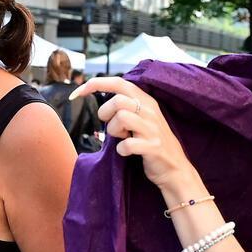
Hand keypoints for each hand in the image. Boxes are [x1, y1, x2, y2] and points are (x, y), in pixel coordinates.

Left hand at [80, 77, 199, 194]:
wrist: (174, 169)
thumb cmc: (150, 142)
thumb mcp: (140, 119)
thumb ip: (124, 108)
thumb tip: (100, 103)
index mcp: (146, 101)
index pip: (118, 82)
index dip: (95, 84)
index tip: (76, 93)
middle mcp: (150, 110)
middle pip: (118, 101)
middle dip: (106, 115)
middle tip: (113, 128)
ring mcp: (153, 128)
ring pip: (122, 117)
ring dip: (114, 131)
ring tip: (122, 138)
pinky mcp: (153, 146)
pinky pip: (128, 144)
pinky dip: (121, 149)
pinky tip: (126, 152)